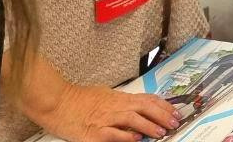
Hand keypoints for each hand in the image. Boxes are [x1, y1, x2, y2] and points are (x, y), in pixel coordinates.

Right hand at [43, 83, 178, 141]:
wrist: (57, 102)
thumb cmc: (78, 100)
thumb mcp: (104, 95)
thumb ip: (121, 101)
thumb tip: (137, 107)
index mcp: (119, 98)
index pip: (147, 99)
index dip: (163, 105)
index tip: (175, 111)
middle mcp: (115, 106)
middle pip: (144, 107)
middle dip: (162, 115)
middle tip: (174, 122)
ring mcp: (105, 118)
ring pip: (132, 119)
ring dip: (149, 126)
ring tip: (161, 132)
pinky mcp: (94, 132)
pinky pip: (113, 134)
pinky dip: (125, 136)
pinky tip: (135, 139)